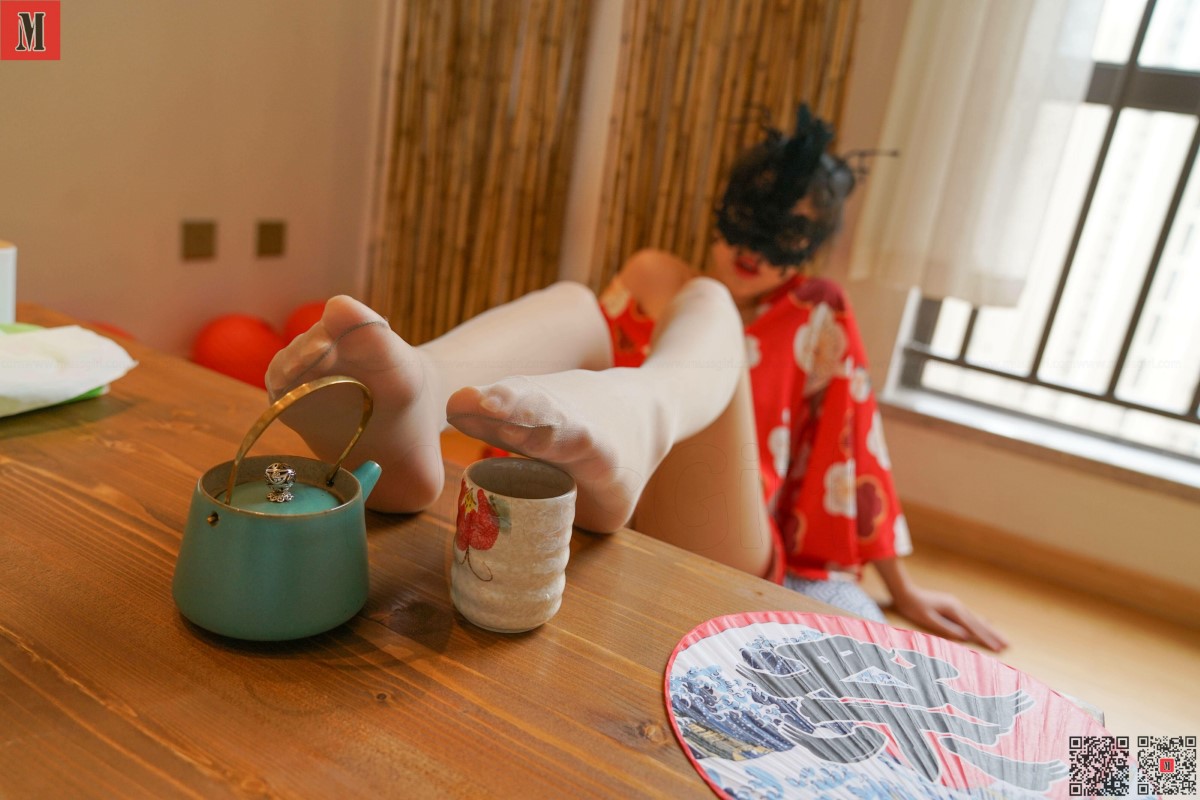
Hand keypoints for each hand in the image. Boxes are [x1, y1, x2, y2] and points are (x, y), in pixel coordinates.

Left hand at [872, 557, 1008, 651]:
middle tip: (1008, 645)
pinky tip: (987, 622)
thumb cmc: (915, 608)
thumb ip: (947, 628)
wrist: (906, 592)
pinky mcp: (953, 606)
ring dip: (990, 630)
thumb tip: (966, 637)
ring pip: (977, 620)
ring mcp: (956, 605)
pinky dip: (981, 622)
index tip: (999, 648)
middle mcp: (958, 606)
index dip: (987, 639)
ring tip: (1002, 638)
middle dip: (994, 635)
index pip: (974, 628)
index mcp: (954, 611)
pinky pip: (971, 616)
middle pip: (980, 624)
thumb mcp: (928, 620)